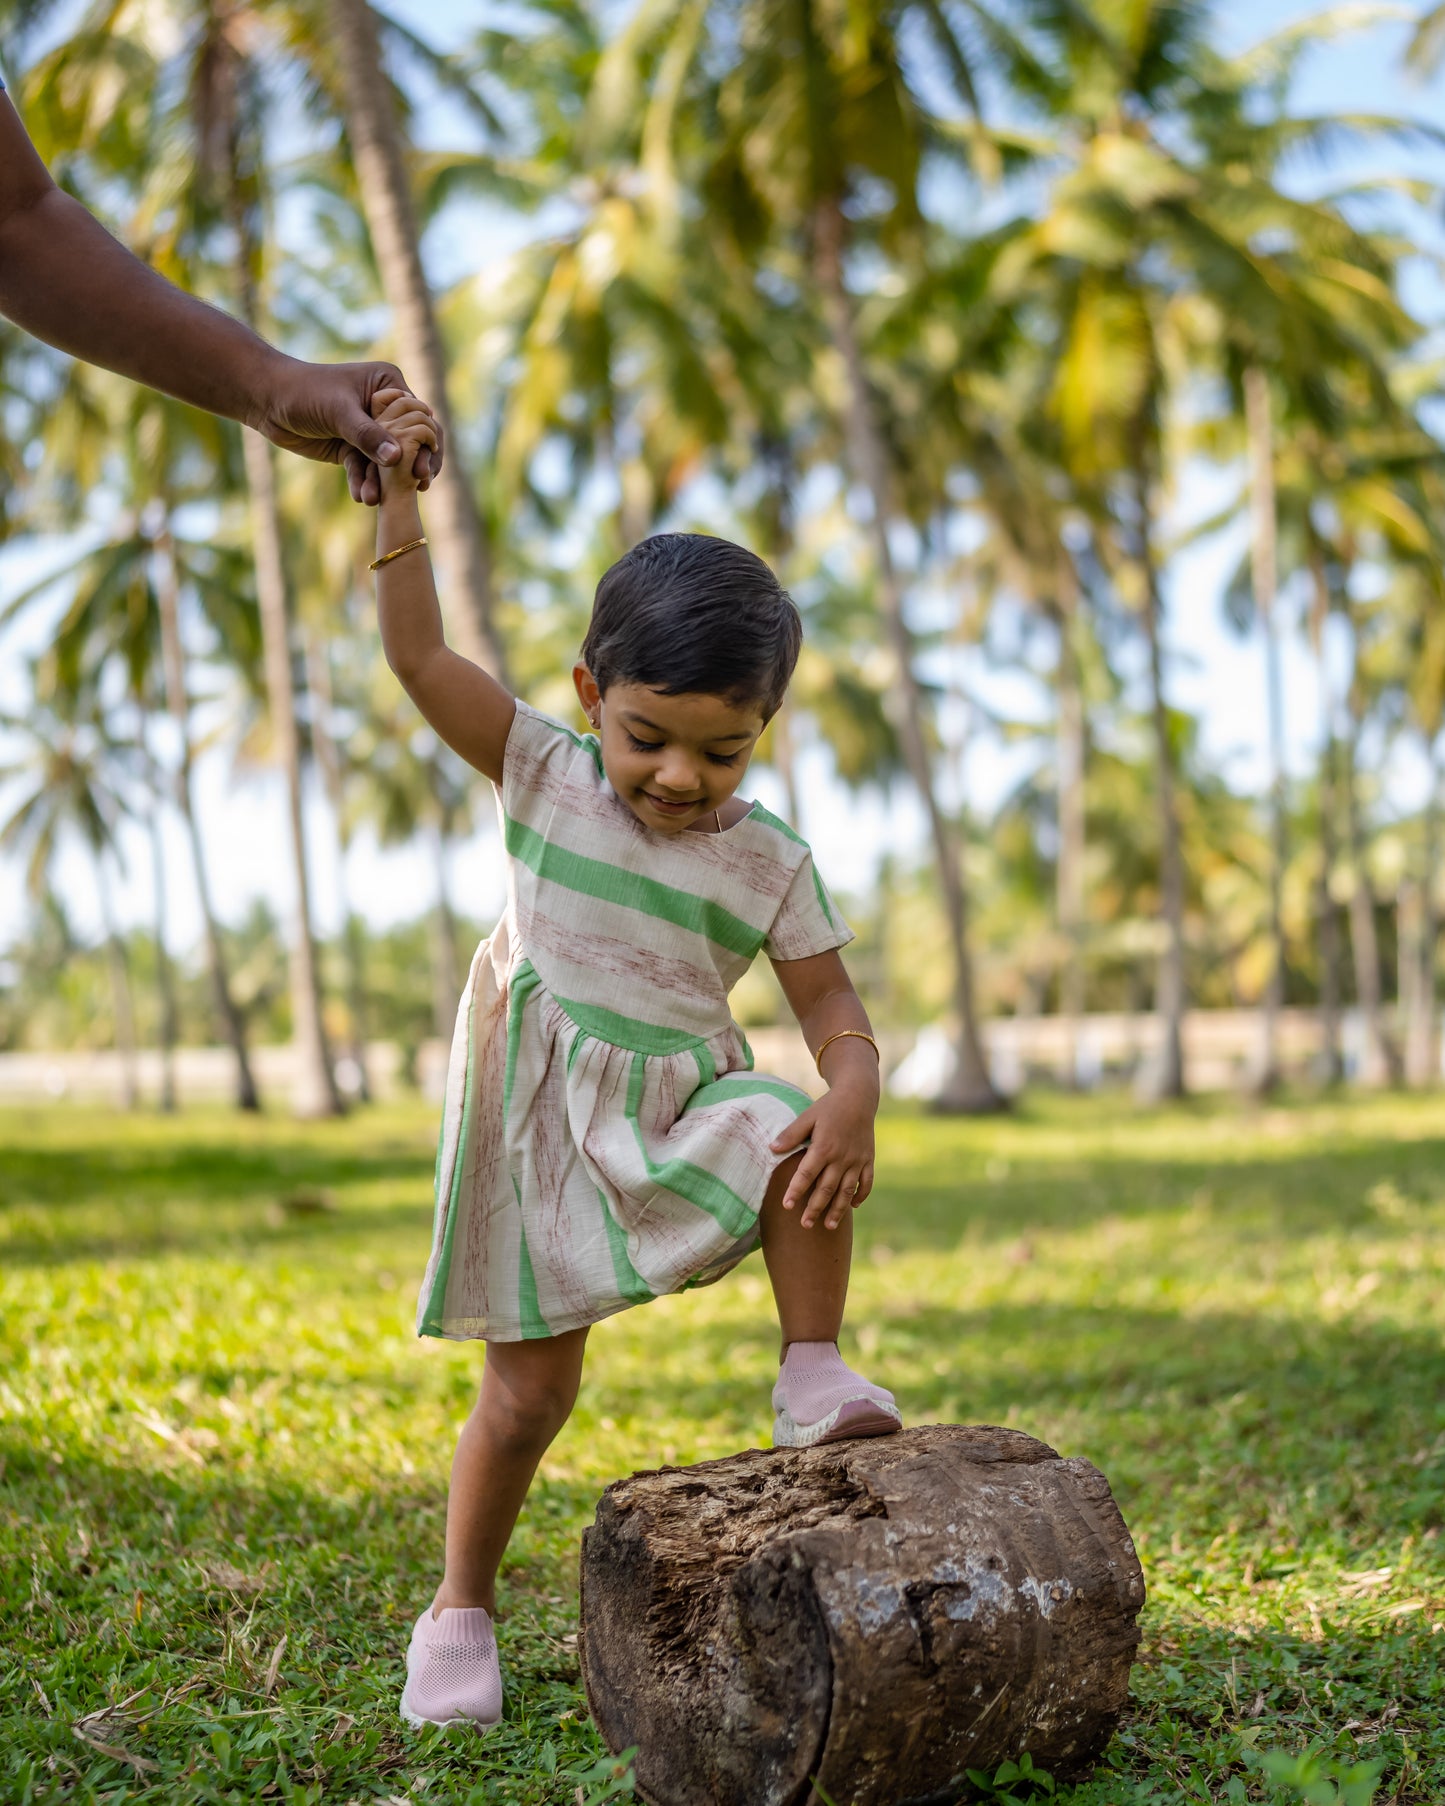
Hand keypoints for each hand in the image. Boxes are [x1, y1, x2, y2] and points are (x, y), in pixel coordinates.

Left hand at [256, 356, 444, 503]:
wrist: (266, 400)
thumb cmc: (304, 391)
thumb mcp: (339, 411)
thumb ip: (367, 435)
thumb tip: (397, 458)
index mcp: (389, 386)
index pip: (419, 419)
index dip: (426, 446)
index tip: (422, 471)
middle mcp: (384, 408)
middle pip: (409, 443)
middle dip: (408, 469)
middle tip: (415, 490)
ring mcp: (369, 430)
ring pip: (386, 461)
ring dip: (383, 482)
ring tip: (374, 500)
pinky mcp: (352, 448)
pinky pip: (365, 469)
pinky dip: (364, 483)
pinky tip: (362, 497)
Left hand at [770, 1076, 877, 1230]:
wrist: (858, 1097)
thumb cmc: (828, 1107)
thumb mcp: (807, 1116)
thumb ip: (791, 1134)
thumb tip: (771, 1149)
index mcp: (823, 1147)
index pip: (806, 1174)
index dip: (796, 1191)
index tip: (786, 1206)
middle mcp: (841, 1157)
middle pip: (826, 1189)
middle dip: (815, 1209)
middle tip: (805, 1225)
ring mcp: (856, 1160)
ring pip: (846, 1191)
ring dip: (838, 1210)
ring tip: (829, 1226)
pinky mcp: (868, 1160)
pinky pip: (866, 1182)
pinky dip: (860, 1195)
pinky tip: (853, 1206)